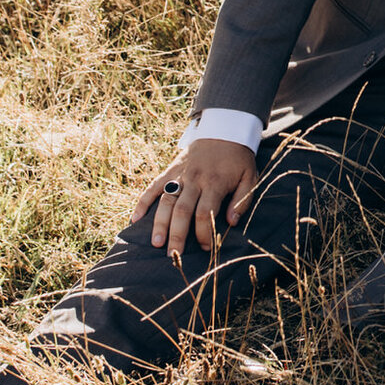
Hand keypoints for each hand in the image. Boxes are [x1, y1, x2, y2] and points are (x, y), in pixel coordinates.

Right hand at [134, 137, 258, 256]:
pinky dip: (143, 202)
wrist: (224, 129)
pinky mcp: (171, 169)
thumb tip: (231, 223)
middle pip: (182, 209)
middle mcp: (195, 180)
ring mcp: (180, 174)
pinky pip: (154, 186)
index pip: (205, 212)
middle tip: (173, 255)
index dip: (203, 232)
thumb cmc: (238, 158)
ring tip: (155, 242)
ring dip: (159, 222)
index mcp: (215, 183)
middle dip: (177, 234)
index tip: (206, 248)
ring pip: (166, 200)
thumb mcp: (249, 177)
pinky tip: (135, 219)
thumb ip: (241, 201)